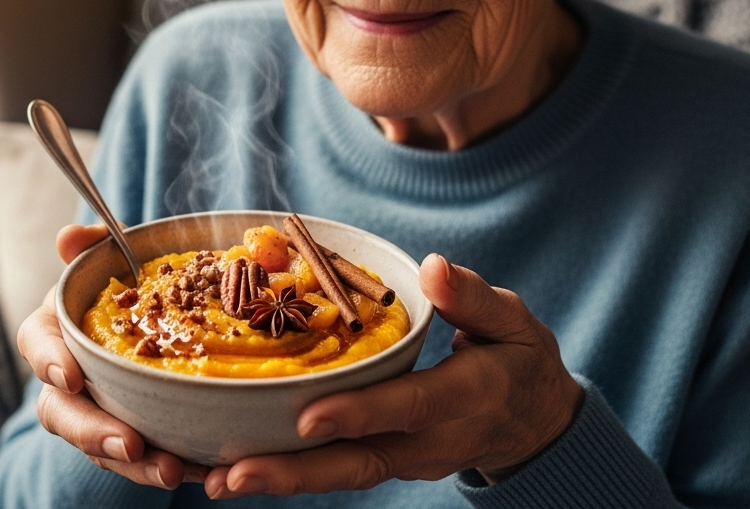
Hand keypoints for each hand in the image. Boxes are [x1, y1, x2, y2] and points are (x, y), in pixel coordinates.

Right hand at [16, 223, 209, 488]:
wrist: (150, 317)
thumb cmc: (121, 290)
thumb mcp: (107, 263)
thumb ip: (91, 247)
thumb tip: (75, 236)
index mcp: (56, 331)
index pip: (36, 342)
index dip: (46, 359)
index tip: (66, 375)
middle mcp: (66, 379)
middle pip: (64, 413)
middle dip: (94, 433)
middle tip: (130, 444)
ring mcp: (96, 412)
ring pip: (103, 447)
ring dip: (137, 465)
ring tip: (172, 471)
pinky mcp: (131, 435)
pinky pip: (144, 459)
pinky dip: (173, 465)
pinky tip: (204, 470)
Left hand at [203, 253, 583, 498]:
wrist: (534, 424)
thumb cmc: (518, 360)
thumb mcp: (512, 320)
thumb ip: (472, 297)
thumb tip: (433, 268)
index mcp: (463, 398)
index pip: (406, 406)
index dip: (359, 413)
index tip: (308, 415)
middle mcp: (428, 440)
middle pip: (357, 462)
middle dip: (295, 472)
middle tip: (235, 474)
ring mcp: (405, 460)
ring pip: (338, 475)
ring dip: (278, 480)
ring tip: (215, 481)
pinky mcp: (385, 462)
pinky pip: (333, 472)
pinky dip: (285, 475)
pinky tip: (229, 471)